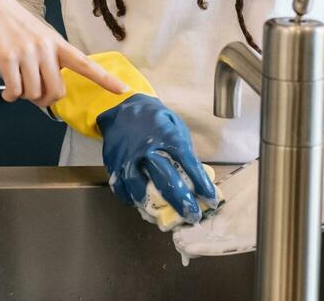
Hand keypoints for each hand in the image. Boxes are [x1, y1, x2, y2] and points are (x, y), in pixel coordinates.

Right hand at [0, 0, 126, 106]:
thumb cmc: (12, 21)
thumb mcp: (39, 34)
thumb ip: (48, 58)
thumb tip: (46, 89)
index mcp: (57, 43)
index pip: (86, 64)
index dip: (105, 79)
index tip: (123, 90)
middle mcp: (46, 48)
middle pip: (56, 91)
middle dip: (45, 100)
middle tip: (34, 96)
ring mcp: (27, 53)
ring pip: (34, 93)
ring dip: (24, 97)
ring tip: (15, 87)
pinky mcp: (8, 58)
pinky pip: (15, 90)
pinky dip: (10, 96)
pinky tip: (6, 92)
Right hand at [98, 94, 216, 223]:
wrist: (122, 107)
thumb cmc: (154, 120)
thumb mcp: (175, 126)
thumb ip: (184, 150)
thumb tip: (196, 178)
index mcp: (167, 137)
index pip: (189, 164)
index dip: (202, 184)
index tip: (211, 200)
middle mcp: (147, 149)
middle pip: (166, 181)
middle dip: (182, 203)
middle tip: (192, 216)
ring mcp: (128, 157)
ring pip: (139, 189)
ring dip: (153, 206)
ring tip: (164, 215)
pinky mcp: (113, 163)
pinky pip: (120, 188)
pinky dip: (130, 199)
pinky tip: (140, 204)